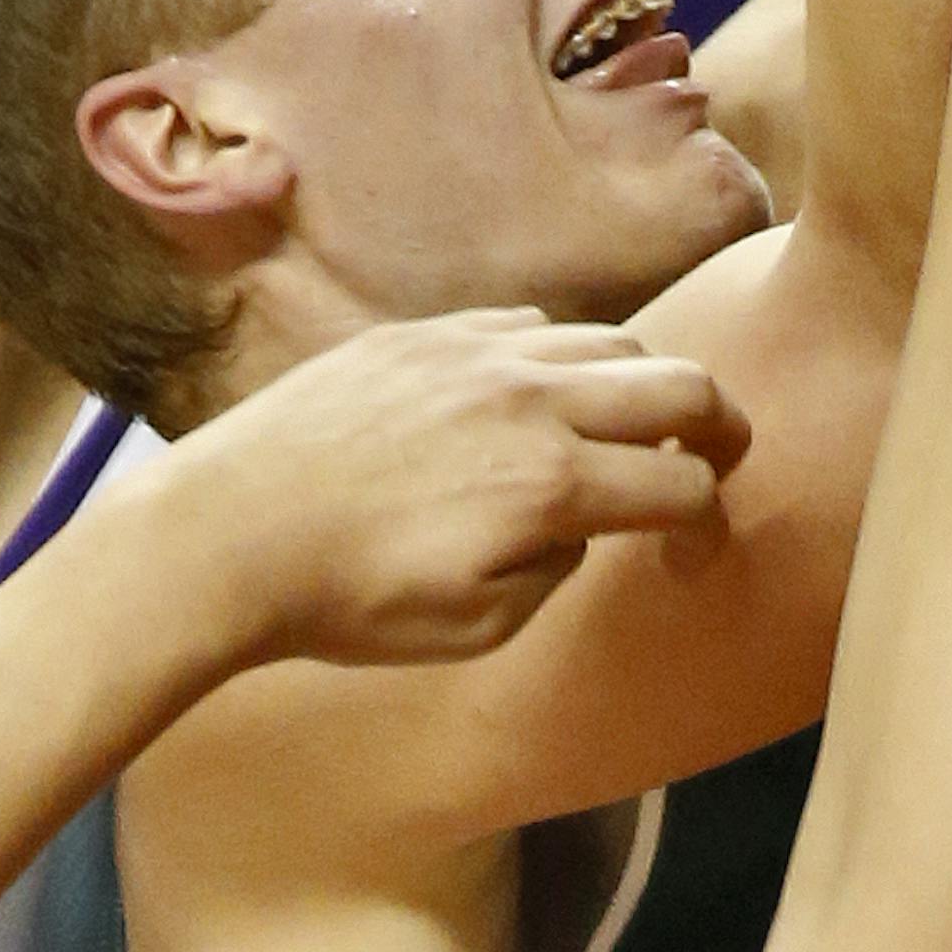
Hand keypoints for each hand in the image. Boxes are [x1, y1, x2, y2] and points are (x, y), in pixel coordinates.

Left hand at [198, 309, 749, 663]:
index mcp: (549, 484)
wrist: (229, 529)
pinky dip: (561, 356)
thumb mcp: (475, 627)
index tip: (696, 548)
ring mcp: (477, 351)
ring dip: (641, 382)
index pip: (683, 485)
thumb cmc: (348, 599)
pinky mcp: (426, 330)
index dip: (709, 522)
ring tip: (634, 421)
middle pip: (677, 383)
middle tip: (722, 452)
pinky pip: (529, 324)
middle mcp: (529, 400)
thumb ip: (556, 566)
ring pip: (608, 341)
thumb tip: (580, 519)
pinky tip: (540, 393)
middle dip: (721, 422)